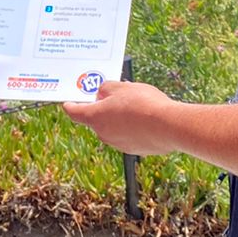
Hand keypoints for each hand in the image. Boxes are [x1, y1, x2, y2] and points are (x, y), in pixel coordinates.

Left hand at [62, 80, 179, 155]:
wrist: (169, 126)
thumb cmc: (143, 104)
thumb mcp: (121, 86)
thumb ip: (106, 88)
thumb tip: (102, 94)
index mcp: (95, 117)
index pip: (74, 112)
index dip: (70, 105)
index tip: (68, 102)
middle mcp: (103, 134)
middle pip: (96, 119)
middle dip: (103, 108)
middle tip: (117, 95)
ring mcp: (118, 144)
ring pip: (113, 127)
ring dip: (119, 117)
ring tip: (137, 104)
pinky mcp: (133, 149)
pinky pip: (127, 135)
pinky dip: (132, 127)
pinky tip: (146, 118)